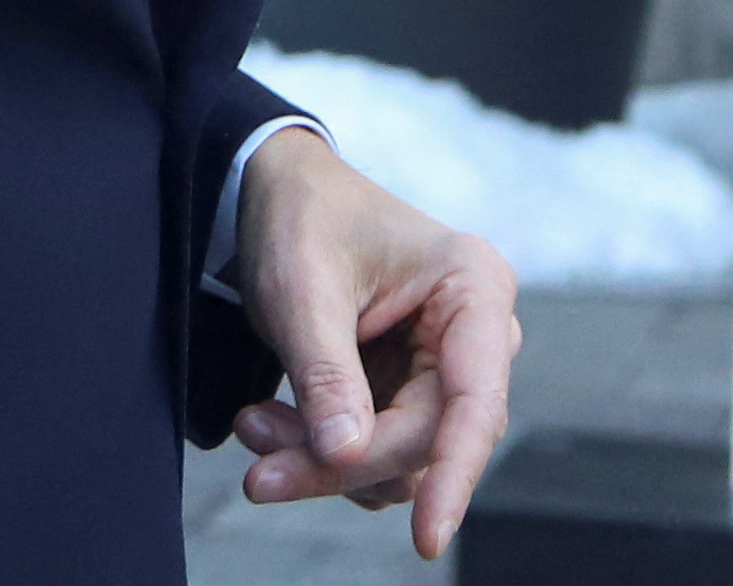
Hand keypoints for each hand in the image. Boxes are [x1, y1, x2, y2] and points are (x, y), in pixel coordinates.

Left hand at [228, 128, 521, 560]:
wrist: (272, 191)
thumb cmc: (299, 217)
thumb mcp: (303, 289)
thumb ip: (328, 374)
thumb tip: (347, 455)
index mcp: (472, 288)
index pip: (477, 401)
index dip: (457, 474)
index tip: (427, 541)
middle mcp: (473, 333)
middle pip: (427, 440)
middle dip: (341, 464)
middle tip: (259, 475)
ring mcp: (442, 367)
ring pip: (398, 459)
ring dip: (322, 461)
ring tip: (255, 426)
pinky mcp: (406, 391)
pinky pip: (374, 452)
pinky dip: (319, 452)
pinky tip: (270, 421)